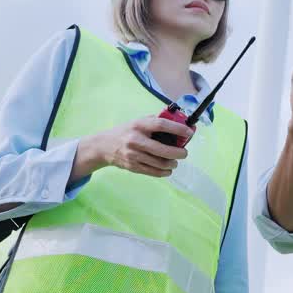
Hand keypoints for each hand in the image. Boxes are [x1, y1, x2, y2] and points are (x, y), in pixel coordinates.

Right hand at [75, 115, 189, 179]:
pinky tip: (168, 169)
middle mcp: (135, 140)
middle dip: (178, 152)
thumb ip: (154, 121)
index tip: (189, 132)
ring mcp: (133, 155)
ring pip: (159, 163)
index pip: (161, 125)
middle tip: (184, 153)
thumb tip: (177, 120)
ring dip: (172, 164)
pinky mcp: (132, 166)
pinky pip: (152, 172)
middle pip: (163, 149)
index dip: (177, 129)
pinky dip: (164, 172)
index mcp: (138, 125)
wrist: (103, 146)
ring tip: (175, 161)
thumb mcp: (137, 122)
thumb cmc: (125, 132)